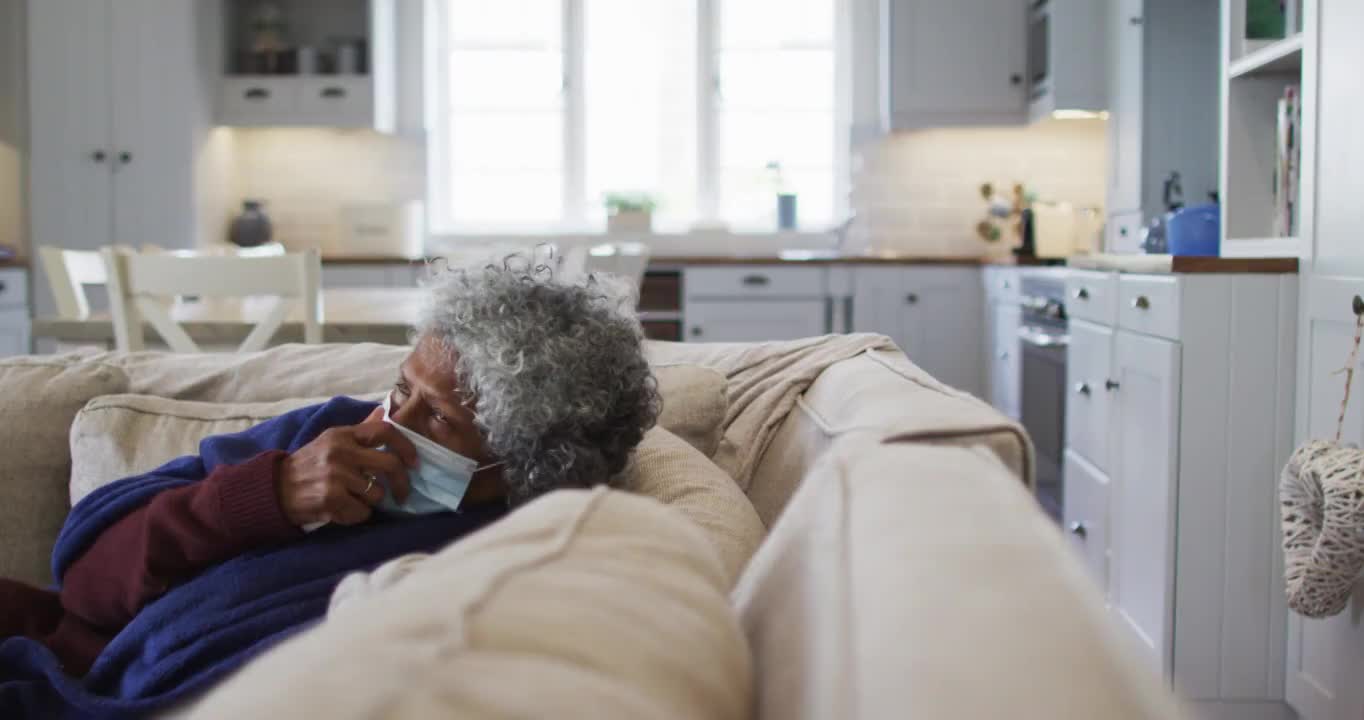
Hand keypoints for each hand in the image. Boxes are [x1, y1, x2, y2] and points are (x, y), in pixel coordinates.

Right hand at [276, 407, 418, 526]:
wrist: (276, 489)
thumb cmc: (310, 464)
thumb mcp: (332, 441)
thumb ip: (360, 429)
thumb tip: (384, 410)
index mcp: (343, 435)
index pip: (385, 431)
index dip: (406, 446)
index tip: (414, 462)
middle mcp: (341, 452)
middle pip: (390, 464)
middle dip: (403, 483)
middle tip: (403, 494)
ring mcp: (336, 476)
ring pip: (377, 493)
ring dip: (372, 501)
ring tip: (356, 498)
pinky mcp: (331, 499)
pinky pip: (362, 512)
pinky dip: (357, 515)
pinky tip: (344, 509)